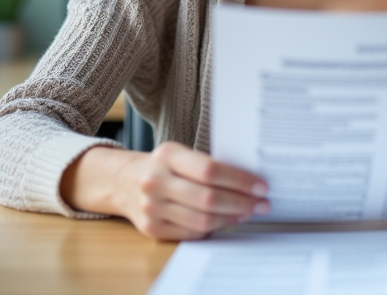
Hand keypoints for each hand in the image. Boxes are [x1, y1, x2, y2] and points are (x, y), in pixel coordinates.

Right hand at [61, 141, 269, 239]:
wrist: (123, 181)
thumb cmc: (163, 166)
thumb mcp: (180, 154)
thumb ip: (207, 164)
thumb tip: (249, 180)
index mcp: (167, 155)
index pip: (210, 169)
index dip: (239, 180)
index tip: (260, 186)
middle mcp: (156, 181)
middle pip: (208, 198)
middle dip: (241, 202)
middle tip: (262, 203)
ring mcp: (151, 207)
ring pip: (201, 220)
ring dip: (231, 218)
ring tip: (248, 212)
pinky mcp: (152, 228)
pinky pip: (191, 233)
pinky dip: (214, 228)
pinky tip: (227, 221)